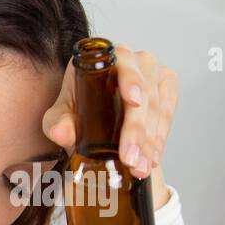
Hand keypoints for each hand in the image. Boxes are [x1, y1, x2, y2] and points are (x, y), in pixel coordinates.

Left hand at [42, 43, 178, 199]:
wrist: (92, 118)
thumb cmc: (75, 110)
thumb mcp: (59, 117)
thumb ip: (56, 123)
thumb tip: (61, 133)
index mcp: (105, 58)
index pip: (124, 63)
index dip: (132, 81)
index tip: (134, 102)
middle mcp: (134, 60)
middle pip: (144, 92)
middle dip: (137, 129)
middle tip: (129, 158)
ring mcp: (153, 73)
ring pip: (158, 107)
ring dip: (150, 141)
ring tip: (138, 166)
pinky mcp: (166, 87)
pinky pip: (168, 113)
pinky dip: (159, 139)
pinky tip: (151, 158)